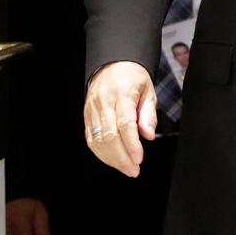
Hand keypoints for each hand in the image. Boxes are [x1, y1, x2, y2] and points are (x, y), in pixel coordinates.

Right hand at [83, 61, 156, 176]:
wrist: (112, 64)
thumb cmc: (133, 78)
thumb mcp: (148, 91)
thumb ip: (149, 114)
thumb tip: (149, 135)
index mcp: (121, 93)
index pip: (124, 123)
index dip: (131, 144)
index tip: (139, 159)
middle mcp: (103, 102)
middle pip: (109, 135)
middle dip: (121, 157)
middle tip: (134, 170)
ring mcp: (92, 109)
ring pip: (97, 140)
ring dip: (111, 158)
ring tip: (126, 168)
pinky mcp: (86, 115)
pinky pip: (90, 138)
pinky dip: (101, 153)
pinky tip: (113, 160)